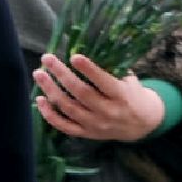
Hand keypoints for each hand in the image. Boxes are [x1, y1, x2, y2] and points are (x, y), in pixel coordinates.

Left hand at [34, 53, 165, 142]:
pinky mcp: (87, 134)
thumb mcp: (129, 79)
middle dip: (61, 74)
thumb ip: (111, 68)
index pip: (103, 82)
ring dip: (51, 90)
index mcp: (121, 96)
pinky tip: (40, 99)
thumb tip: (86, 47)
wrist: (142, 124)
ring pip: (69, 108)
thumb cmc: (132, 94)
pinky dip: (50, 115)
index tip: (74, 56)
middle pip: (81, 93)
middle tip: (47, 58)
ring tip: (39, 74)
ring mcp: (96, 125)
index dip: (89, 70)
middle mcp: (108, 112)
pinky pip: (65, 126)